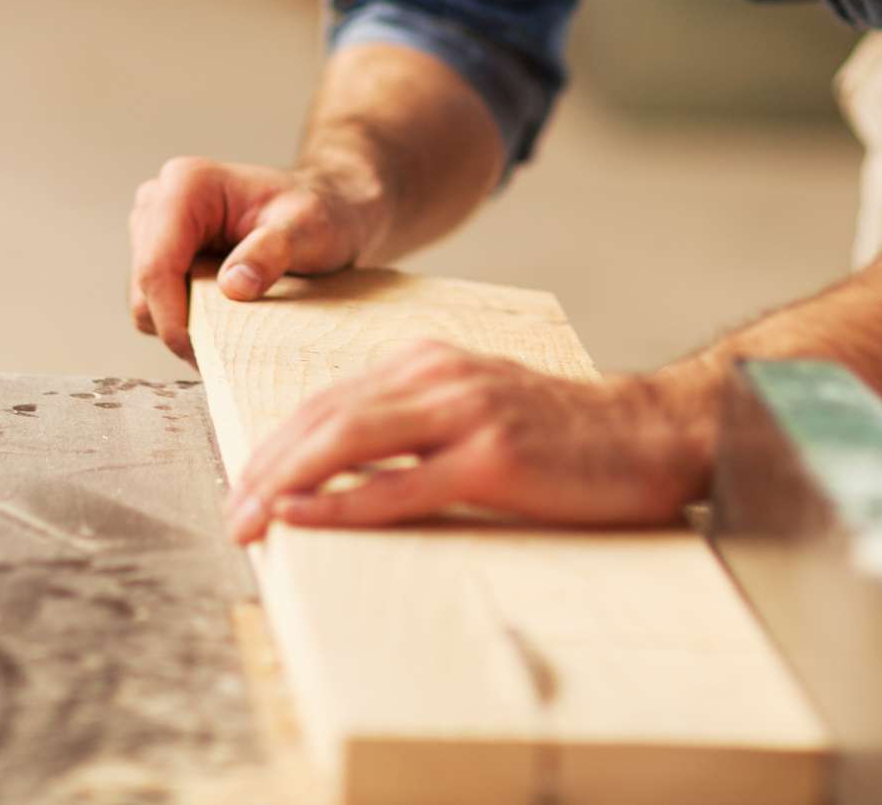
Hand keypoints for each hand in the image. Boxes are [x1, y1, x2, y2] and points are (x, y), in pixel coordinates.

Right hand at [127, 158, 372, 360]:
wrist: (327, 209)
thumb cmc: (321, 213)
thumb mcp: (310, 229)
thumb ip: (272, 252)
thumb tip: (233, 287)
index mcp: (187, 185)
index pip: (157, 265)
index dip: (172, 317)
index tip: (203, 355)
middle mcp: (160, 199)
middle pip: (145, 286)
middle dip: (180, 324)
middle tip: (230, 349)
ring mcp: (154, 225)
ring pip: (145, 298)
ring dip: (182, 323)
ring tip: (232, 330)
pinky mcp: (159, 250)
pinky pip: (154, 302)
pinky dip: (183, 318)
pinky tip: (222, 315)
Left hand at [221, 342, 716, 542]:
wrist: (653, 433)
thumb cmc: (568, 437)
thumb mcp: (480, 409)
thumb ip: (418, 425)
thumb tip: (347, 472)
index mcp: (429, 361)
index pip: (328, 400)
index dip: (275, 443)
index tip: (242, 483)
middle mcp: (439, 377)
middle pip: (323, 417)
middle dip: (263, 466)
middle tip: (229, 512)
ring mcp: (465, 414)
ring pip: (346, 441)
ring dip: (284, 484)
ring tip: (247, 519)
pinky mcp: (492, 459)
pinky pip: (398, 484)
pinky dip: (342, 502)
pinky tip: (304, 517)